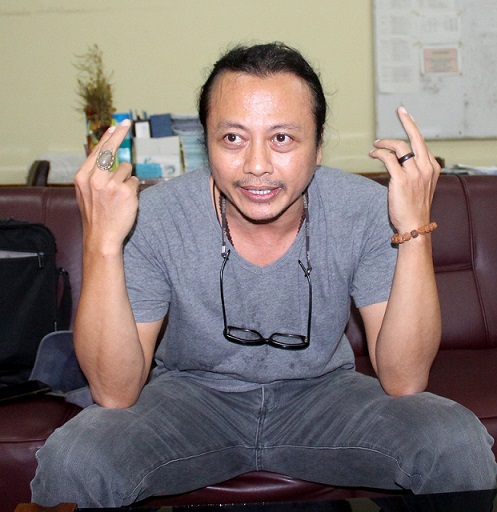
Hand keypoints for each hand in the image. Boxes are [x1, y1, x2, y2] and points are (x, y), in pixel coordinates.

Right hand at [74, 119, 139, 252]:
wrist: (101, 237)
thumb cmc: (96, 215)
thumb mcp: (87, 192)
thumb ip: (95, 174)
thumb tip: (107, 153)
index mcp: (83, 177)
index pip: (98, 150)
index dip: (109, 137)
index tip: (116, 125)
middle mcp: (95, 178)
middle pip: (110, 149)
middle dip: (119, 134)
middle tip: (126, 122)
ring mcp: (111, 185)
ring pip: (127, 169)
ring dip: (127, 179)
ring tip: (119, 196)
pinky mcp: (125, 192)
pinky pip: (135, 181)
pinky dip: (134, 190)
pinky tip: (126, 202)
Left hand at [369, 107, 440, 233]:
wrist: (415, 225)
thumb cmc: (415, 208)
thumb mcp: (422, 187)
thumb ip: (416, 172)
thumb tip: (401, 161)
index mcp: (433, 168)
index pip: (421, 144)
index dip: (412, 131)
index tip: (407, 120)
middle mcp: (425, 167)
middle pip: (416, 137)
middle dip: (407, 121)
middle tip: (400, 110)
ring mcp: (414, 173)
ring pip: (399, 146)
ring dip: (384, 143)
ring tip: (375, 145)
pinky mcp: (400, 179)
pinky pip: (388, 159)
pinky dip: (379, 153)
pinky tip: (373, 154)